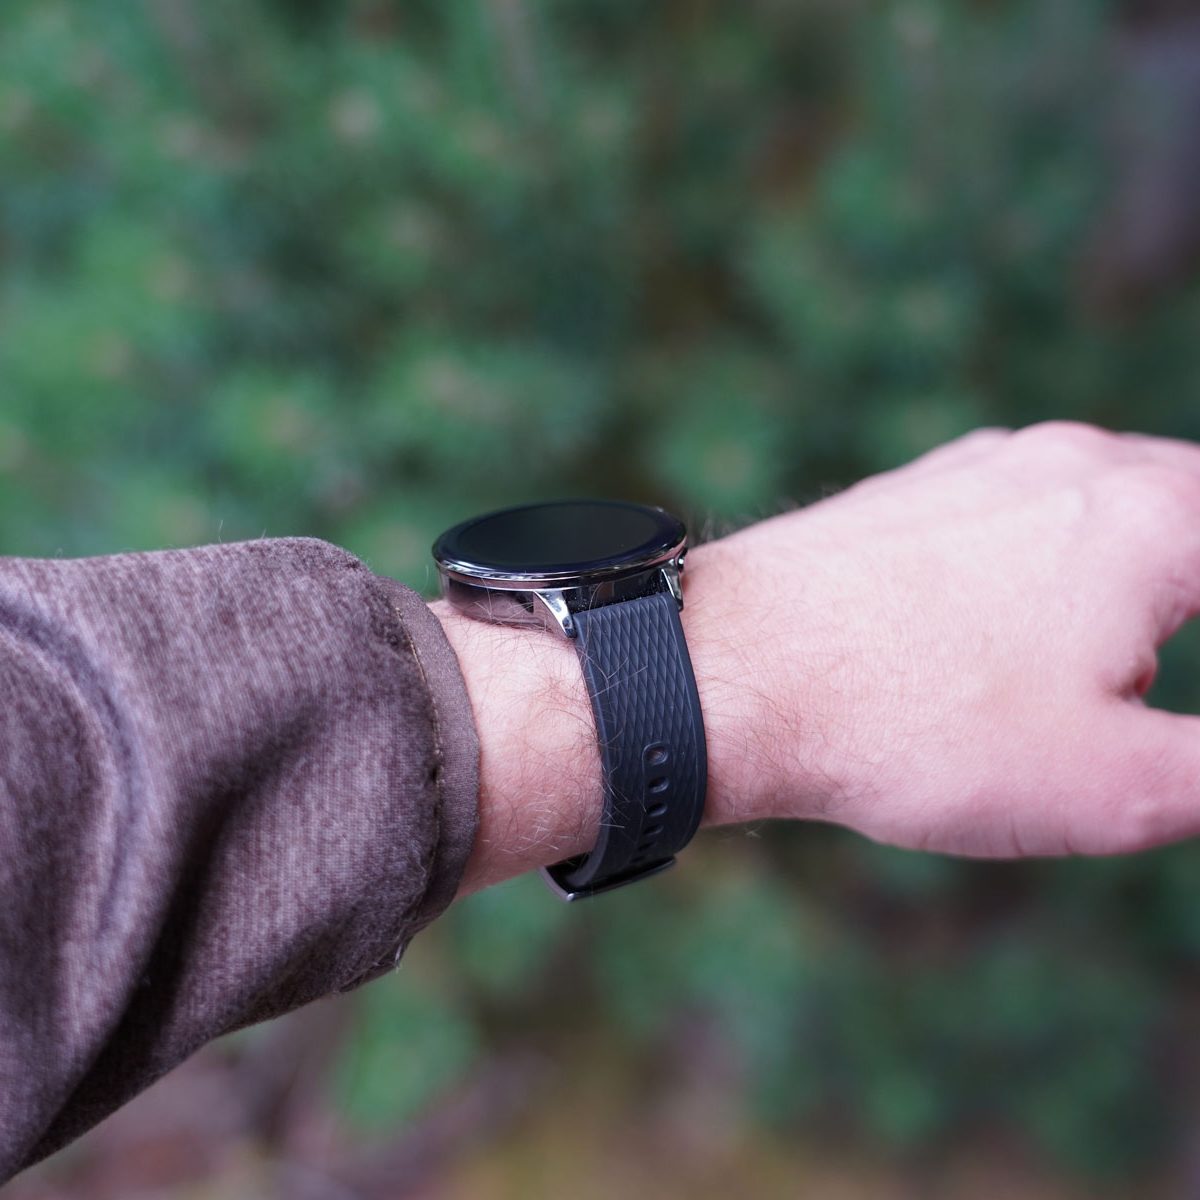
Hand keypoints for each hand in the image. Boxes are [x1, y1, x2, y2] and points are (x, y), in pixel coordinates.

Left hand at [438, 421, 1199, 896]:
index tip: (1157, 708)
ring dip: (1143, 569)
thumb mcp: (1113, 784)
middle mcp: (1077, 459)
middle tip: (1147, 679)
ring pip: (1114, 501)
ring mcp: (986, 464)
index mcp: (1154, 513)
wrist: (729, 670)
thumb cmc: (916, 726)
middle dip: (1198, 584)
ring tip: (1107, 662)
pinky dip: (1063, 557)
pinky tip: (1020, 625)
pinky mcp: (917, 489)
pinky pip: (1029, 510)